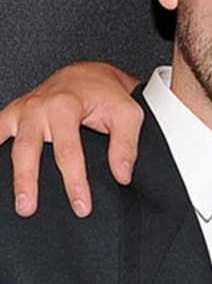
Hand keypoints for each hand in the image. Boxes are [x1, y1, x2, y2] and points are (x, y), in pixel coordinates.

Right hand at [0, 62, 140, 216]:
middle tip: (28, 208)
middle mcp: (38, 107)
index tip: (81, 205)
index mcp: (65, 105)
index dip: (74, 182)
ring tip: (12, 199)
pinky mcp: (14, 113)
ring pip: (7, 143)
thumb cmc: (108, 94)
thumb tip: (122, 175)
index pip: (68, 151)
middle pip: (27, 150)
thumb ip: (125, 146)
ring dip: (7, 172)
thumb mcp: (128, 114)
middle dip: (27, 182)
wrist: (90, 75)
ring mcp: (23, 110)